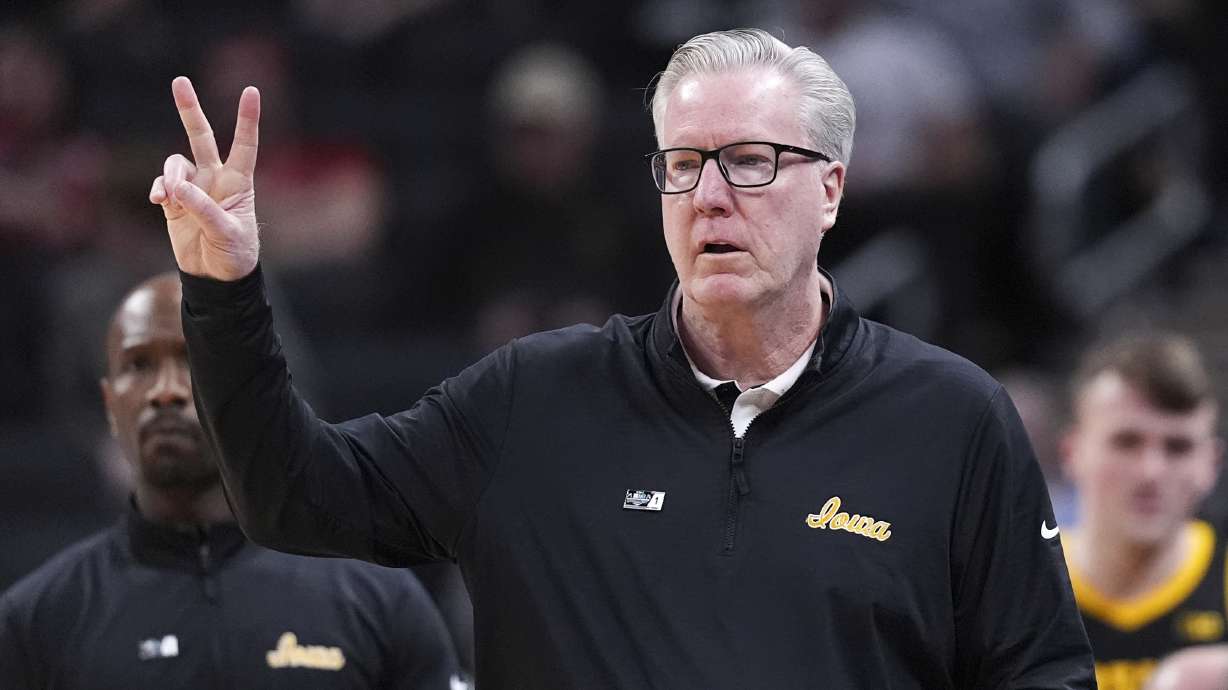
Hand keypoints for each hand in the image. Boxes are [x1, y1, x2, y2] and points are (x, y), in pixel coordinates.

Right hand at [150, 77, 260, 280]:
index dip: (247, 119)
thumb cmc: (234, 256)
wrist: (216, 279)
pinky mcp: (175, 203)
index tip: (251, 91)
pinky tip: (160, 201)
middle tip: (180, 81)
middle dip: (190, 110)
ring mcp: (193, 189)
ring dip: (170, 176)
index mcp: (239, 183)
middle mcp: (215, 179)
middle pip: (201, 138)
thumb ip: (203, 209)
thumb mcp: (227, 233)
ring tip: (170, 198)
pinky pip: (163, 185)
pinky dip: (160, 190)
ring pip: (175, 164)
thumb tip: (177, 187)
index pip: (244, 145)